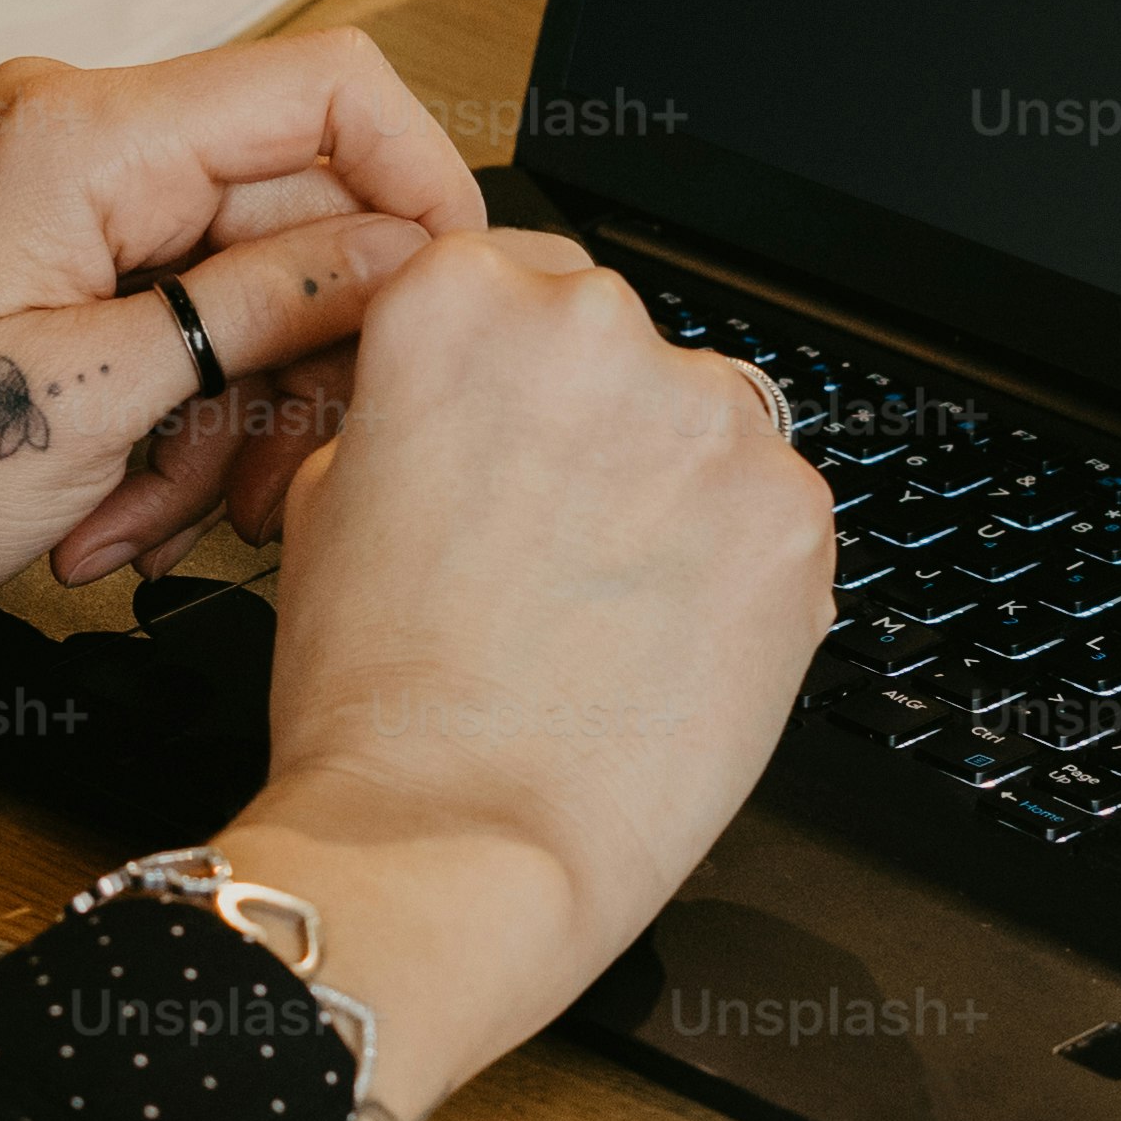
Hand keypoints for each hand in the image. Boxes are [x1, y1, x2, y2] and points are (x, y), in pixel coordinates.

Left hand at [0, 36, 485, 705]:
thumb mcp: (94, 402)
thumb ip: (261, 305)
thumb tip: (399, 252)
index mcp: (82, 132)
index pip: (326, 88)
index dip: (416, 185)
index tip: (440, 299)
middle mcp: (79, 131)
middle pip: (299, 209)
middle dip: (298, 359)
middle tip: (270, 481)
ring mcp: (74, 191)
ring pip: (253, 281)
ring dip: (232, 416)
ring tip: (160, 517)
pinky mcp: (70, 251)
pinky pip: (190, 314)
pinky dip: (181, 415)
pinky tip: (123, 501)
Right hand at [207, 233, 834, 1119]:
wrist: (460, 844)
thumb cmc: (376, 700)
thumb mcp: (324, 503)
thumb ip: (408, 408)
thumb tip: (462, 398)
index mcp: (461, 304)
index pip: (516, 276)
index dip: (515, 374)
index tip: (517, 429)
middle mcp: (594, 331)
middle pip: (620, 347)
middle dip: (598, 430)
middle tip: (551, 545)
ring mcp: (709, 420)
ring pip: (707, 428)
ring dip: (674, 493)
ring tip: (608, 610)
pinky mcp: (795, 514)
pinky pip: (775, 512)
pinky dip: (739, 566)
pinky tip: (671, 641)